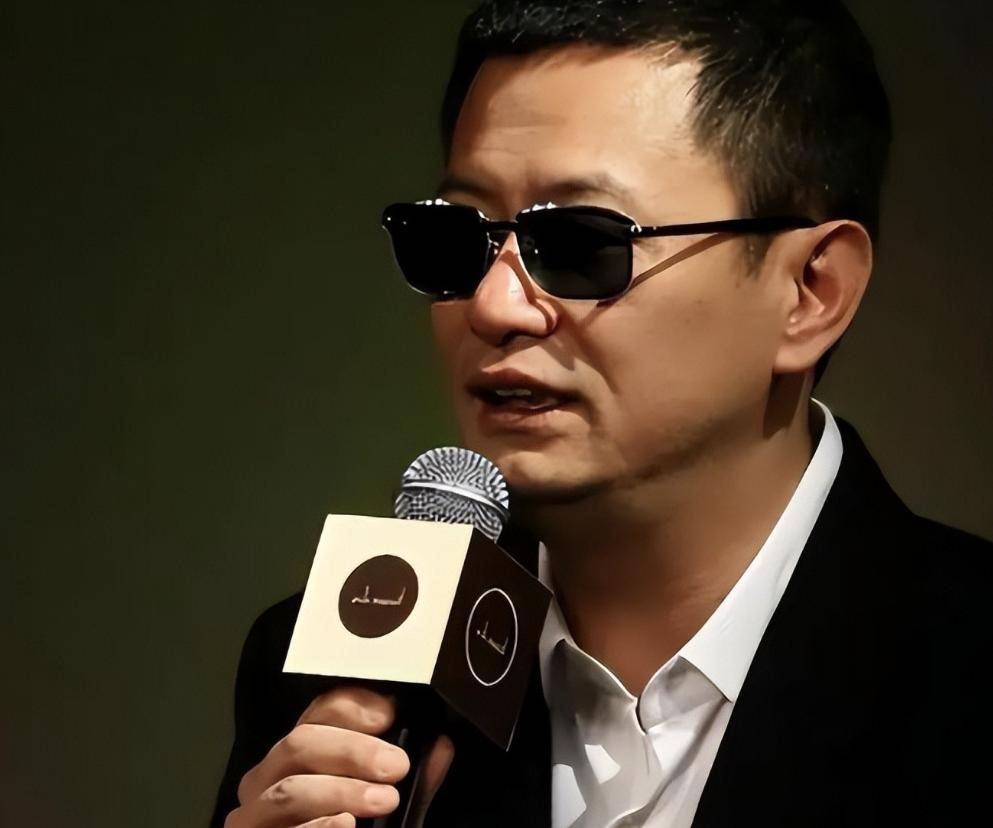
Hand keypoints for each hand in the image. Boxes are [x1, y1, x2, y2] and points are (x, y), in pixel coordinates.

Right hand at [224, 685, 454, 827]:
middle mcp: (269, 779)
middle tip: (396, 766)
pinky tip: (343, 825)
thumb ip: (414, 780)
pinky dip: (317, 827)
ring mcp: (254, 816)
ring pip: (289, 790)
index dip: (352, 705)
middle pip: (301, 743)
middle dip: (353, 750)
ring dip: (341, 791)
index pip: (318, 711)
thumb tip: (440, 747)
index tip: (388, 712)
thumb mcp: (386, 806)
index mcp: (300, 756)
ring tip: (383, 800)